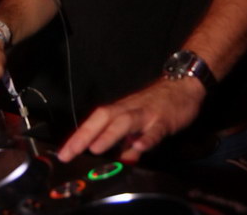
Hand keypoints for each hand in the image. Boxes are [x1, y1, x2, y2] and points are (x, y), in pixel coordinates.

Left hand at [57, 77, 206, 163]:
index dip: (78, 136)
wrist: (183, 85)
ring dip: (109, 135)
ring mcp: (146, 113)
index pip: (94, 122)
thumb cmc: (158, 104)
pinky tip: (139, 147)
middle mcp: (129, 110)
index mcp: (121, 111)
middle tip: (69, 152)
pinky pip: (155, 129)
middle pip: (103, 118)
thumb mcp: (140, 125)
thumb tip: (119, 161)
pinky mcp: (164, 119)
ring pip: (125, 122)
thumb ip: (129, 143)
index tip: (63, 153)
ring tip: (96, 148)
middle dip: (84, 135)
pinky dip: (147, 138)